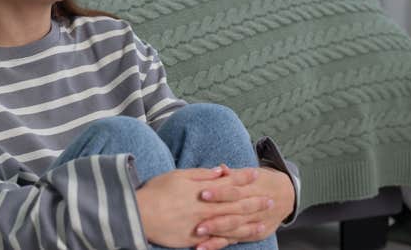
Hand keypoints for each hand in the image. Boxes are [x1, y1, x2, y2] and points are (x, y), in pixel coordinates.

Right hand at [135, 167, 271, 248]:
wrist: (139, 213)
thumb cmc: (155, 191)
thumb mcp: (177, 175)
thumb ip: (200, 174)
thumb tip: (218, 171)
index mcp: (201, 189)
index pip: (228, 182)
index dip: (243, 177)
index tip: (257, 173)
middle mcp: (204, 206)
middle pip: (234, 204)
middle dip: (254, 202)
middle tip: (271, 200)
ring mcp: (201, 224)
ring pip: (230, 223)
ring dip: (249, 222)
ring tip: (263, 222)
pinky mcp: (194, 238)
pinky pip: (216, 240)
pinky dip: (230, 239)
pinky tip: (242, 238)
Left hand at [195, 164, 294, 245]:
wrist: (287, 195)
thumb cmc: (262, 181)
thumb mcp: (252, 173)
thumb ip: (234, 174)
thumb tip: (221, 168)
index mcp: (252, 190)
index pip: (235, 192)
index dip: (219, 193)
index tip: (202, 193)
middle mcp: (254, 209)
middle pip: (234, 215)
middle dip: (216, 221)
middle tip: (198, 226)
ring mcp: (255, 223)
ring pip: (235, 230)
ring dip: (216, 235)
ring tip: (199, 237)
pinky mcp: (254, 234)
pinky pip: (235, 240)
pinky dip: (219, 244)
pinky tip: (205, 247)